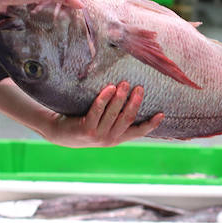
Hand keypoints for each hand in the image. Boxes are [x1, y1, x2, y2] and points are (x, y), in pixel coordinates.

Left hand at [44, 81, 163, 147]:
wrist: (60, 134)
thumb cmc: (84, 125)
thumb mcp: (102, 126)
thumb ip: (115, 118)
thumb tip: (130, 97)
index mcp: (116, 139)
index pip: (137, 132)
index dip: (150, 125)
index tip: (161, 114)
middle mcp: (109, 139)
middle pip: (127, 118)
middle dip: (135, 102)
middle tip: (139, 87)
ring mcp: (97, 135)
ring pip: (113, 114)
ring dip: (121, 98)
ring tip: (125, 84)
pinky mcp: (85, 129)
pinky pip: (97, 110)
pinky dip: (104, 99)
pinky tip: (109, 88)